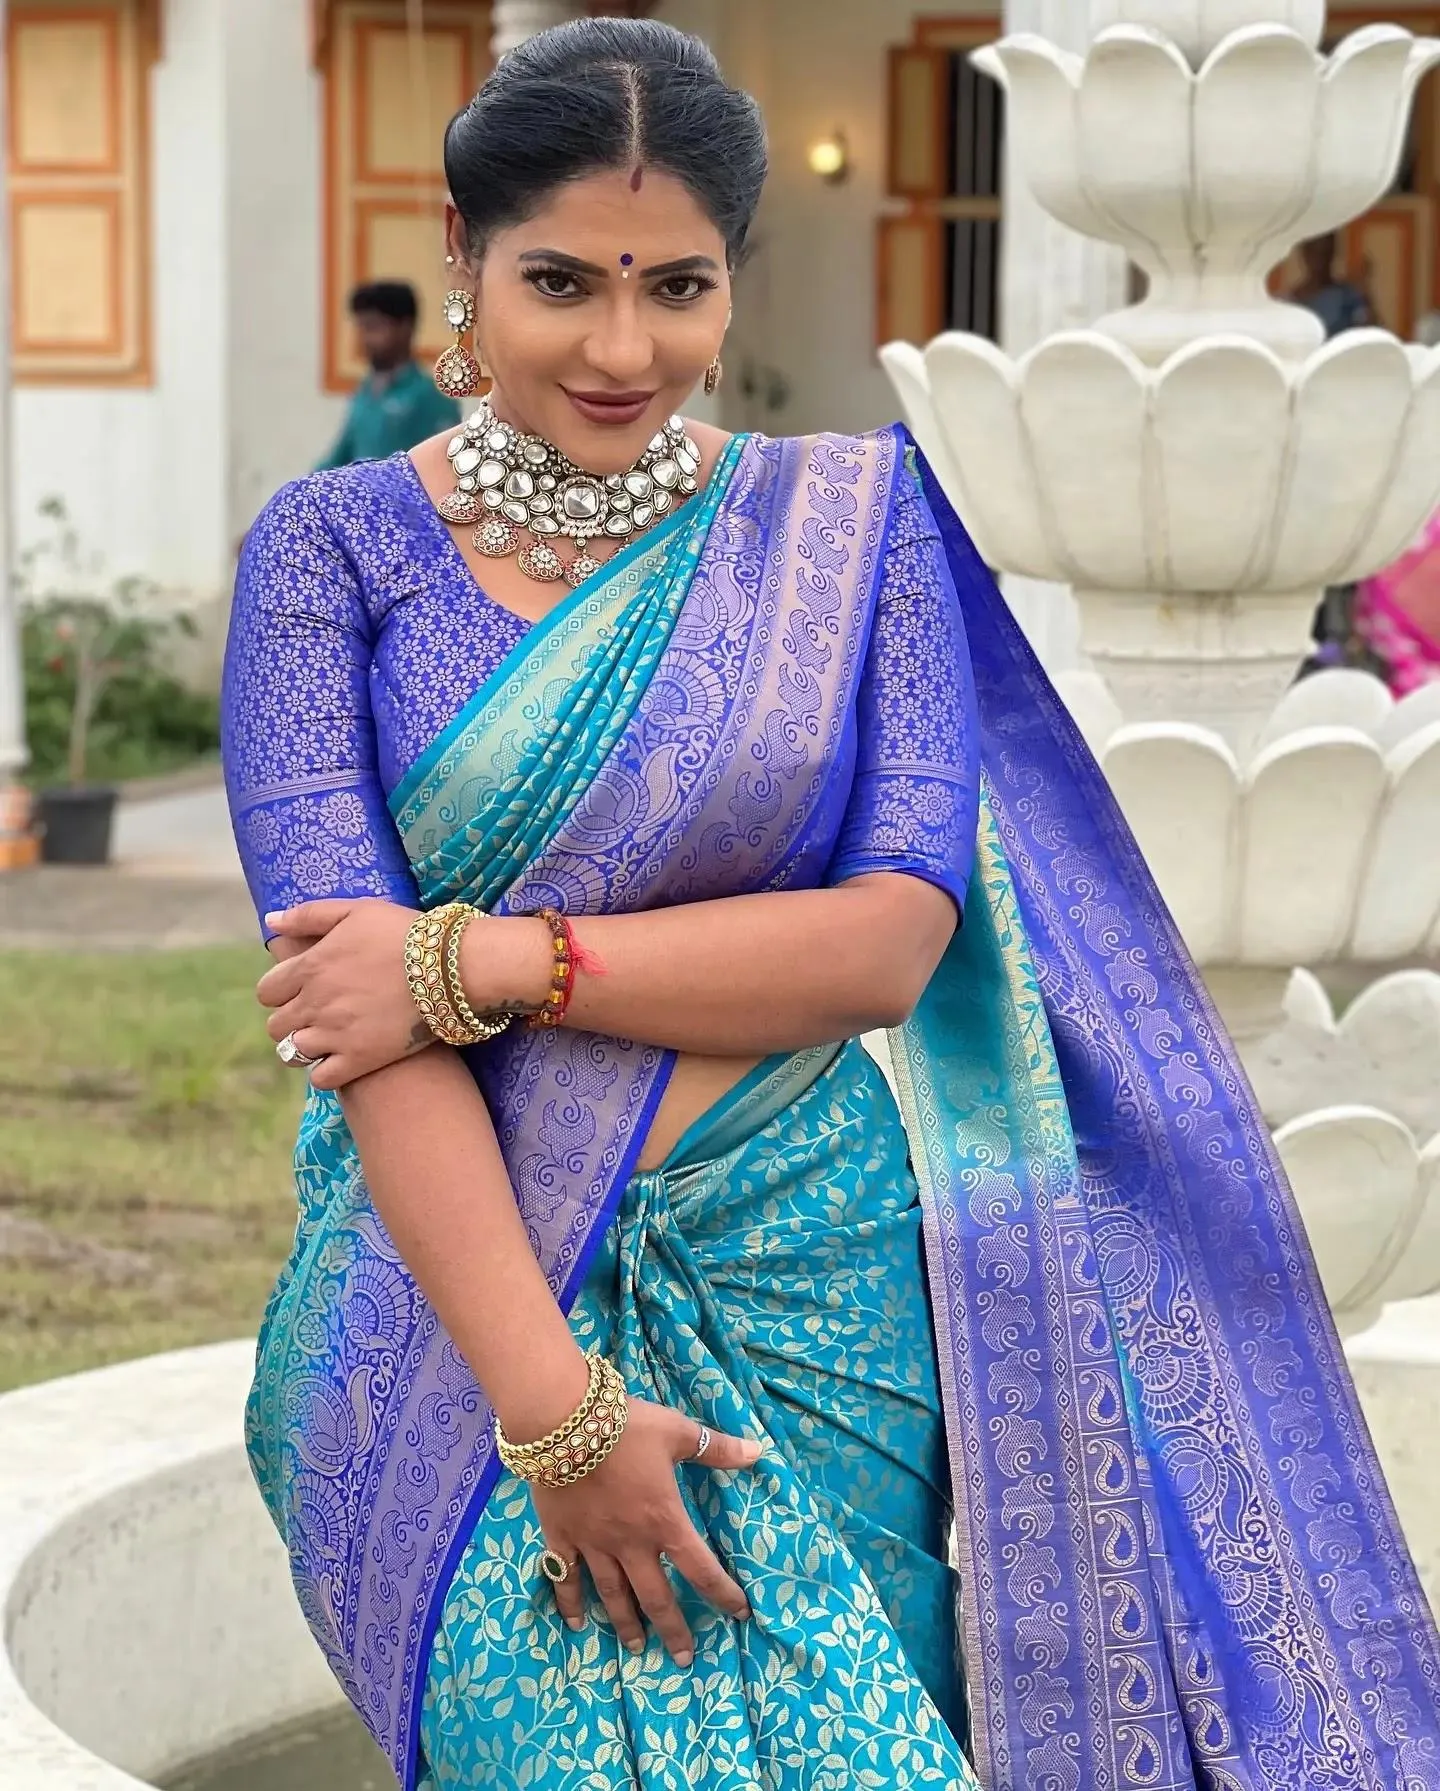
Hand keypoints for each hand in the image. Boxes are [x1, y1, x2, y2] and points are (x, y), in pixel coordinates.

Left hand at [259, 898, 429, 1089]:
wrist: (449, 969)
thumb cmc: (404, 933)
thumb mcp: (356, 911)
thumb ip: (309, 915)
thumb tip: (270, 922)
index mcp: (310, 967)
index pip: (267, 991)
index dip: (280, 991)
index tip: (299, 990)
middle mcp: (315, 1004)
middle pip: (276, 1025)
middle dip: (291, 1019)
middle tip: (315, 1014)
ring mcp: (335, 1035)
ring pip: (294, 1052)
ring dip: (305, 1045)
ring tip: (326, 1037)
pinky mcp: (359, 1060)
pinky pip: (321, 1078)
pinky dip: (324, 1071)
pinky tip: (340, 1059)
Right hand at [532, 1399, 759, 1663]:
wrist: (563, 1423)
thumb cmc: (626, 1427)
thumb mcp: (677, 1432)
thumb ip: (715, 1448)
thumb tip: (758, 1452)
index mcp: (664, 1520)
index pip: (700, 1567)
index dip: (723, 1593)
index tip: (740, 1613)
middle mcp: (631, 1543)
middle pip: (656, 1596)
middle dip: (672, 1628)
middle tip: (683, 1658)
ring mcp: (593, 1544)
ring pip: (613, 1594)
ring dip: (627, 1624)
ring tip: (636, 1648)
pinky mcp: (561, 1537)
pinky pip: (565, 1577)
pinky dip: (570, 1602)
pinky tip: (575, 1624)